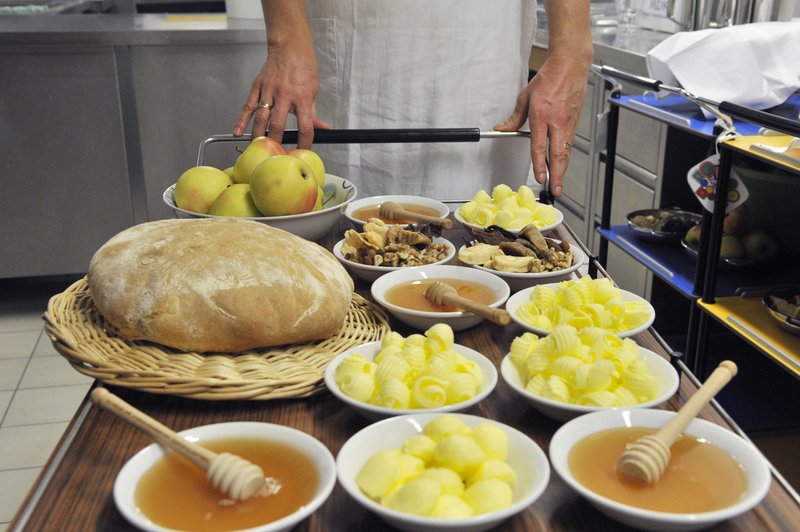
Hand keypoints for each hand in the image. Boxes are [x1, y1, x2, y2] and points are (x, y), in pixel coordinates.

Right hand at [233, 42, 329, 147]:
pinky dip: (241, 121)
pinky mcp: (258, 86)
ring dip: (258, 136)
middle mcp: (284, 96)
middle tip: (275, 156)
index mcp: (302, 98)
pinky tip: (237, 132)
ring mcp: (269, 91)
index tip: (302, 153)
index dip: (304, 143)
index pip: (305, 127)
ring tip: (258, 149)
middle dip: (276, 143)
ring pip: (261, 118)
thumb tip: (323, 129)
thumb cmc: (304, 67)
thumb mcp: (314, 90)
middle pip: (278, 125)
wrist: (290, 46)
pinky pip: (248, 106)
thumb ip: (313, 112)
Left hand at [494, 54, 588, 196]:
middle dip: (556, 175)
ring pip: (566, 152)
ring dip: (562, 170)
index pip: (539, 145)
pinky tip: (562, 166)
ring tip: (559, 184)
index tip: (539, 177)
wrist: (570, 65)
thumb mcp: (525, 96)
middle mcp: (557, 121)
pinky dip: (566, 157)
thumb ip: (514, 117)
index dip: (539, 164)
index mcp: (542, 115)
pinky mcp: (575, 122)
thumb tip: (501, 129)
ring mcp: (568, 123)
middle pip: (557, 155)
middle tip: (555, 190)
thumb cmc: (549, 78)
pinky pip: (569, 144)